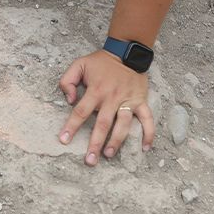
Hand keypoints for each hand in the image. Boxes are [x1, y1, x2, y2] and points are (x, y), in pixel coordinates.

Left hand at [57, 50, 154, 165]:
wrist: (126, 52)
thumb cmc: (100, 62)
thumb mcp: (78, 65)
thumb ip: (67, 81)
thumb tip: (69, 100)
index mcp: (96, 90)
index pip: (81, 112)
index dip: (71, 126)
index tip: (64, 140)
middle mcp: (112, 98)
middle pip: (102, 124)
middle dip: (95, 143)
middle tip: (89, 160)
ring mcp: (128, 101)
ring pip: (123, 125)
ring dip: (117, 141)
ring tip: (109, 155)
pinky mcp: (141, 101)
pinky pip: (148, 119)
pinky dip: (149, 133)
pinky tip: (146, 148)